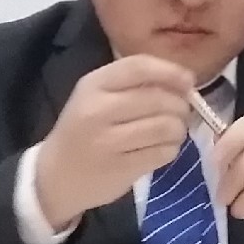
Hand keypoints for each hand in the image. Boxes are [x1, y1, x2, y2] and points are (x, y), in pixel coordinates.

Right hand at [32, 56, 197, 231]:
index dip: (170, 72)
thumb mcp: (96, 97)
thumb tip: (184, 82)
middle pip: (159, 99)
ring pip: (166, 127)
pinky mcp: (121, 169)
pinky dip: (171, 149)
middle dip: (180, 106)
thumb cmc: (83, 130)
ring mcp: (109, 142)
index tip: (188, 81)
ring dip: (179, 129)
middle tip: (180, 113)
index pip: (139, 67)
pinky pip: (163, 152)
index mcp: (93, 85)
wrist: (55, 176)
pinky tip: (161, 149)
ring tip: (172, 132)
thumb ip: (133, 84)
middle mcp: (98, 110)